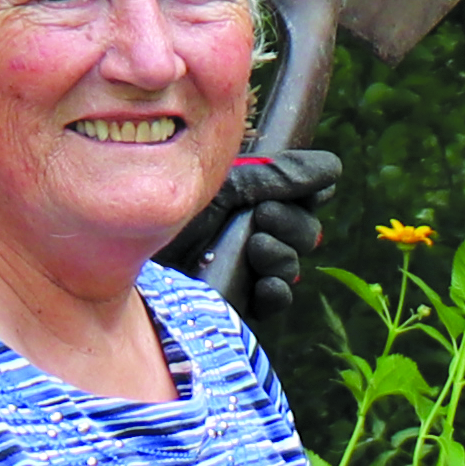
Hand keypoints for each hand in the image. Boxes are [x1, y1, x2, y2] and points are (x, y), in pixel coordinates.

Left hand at [167, 143, 344, 327]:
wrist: (132, 245)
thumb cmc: (171, 207)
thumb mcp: (227, 183)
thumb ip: (279, 176)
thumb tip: (331, 166)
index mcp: (256, 196)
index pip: (306, 196)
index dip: (310, 194)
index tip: (304, 191)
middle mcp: (257, 230)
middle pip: (306, 231)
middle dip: (293, 225)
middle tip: (265, 217)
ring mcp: (248, 266)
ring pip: (292, 265)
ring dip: (281, 256)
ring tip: (255, 247)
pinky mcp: (237, 297)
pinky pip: (276, 299)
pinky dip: (276, 291)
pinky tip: (264, 283)